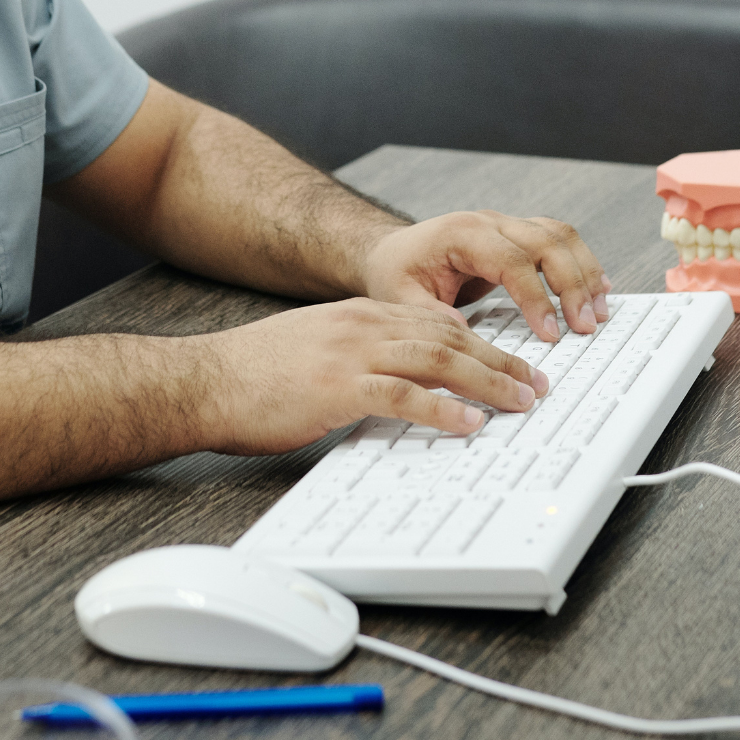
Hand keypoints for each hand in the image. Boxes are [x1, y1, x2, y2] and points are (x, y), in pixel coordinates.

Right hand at [199, 298, 547, 454]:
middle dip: (499, 362)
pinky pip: (404, 396)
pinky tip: (468, 424)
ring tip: (519, 402)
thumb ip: (354, 358)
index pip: (434, 322)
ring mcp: (350, 353)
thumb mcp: (312, 350)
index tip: (509, 362)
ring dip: (487, 383)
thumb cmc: (251, 374)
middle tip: (534, 384)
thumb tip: (391, 384)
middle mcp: (360, 325)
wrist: (205, 380)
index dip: (480, 343)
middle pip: (448, 338)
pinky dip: (443, 410)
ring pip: (438, 361)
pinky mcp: (338, 387)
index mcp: (357, 315)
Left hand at [360, 211, 611, 342]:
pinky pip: (557, 241)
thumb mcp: (399, 296)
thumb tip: (464, 334)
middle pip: (546, 242)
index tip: (551, 332)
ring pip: (560, 236)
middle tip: (585, 325)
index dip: (536, 296)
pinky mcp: (516, 237)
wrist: (392, 251)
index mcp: (461, 233)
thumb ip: (429, 315)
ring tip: (599, 310)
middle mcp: (489, 223)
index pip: (512, 260)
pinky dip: (580, 263)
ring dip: (585, 272)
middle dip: (572, 285)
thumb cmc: (396, 270)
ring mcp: (506, 226)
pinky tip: (596, 288)